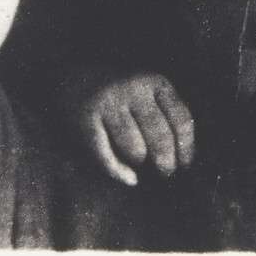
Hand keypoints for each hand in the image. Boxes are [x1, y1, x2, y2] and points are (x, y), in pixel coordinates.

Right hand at [77, 73, 194, 185]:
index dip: (186, 147)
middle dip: (166, 162)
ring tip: (138, 160)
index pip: (181, 119)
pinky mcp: (85, 120)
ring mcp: (108, 103)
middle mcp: (132, 88)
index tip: (184, 164)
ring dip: (139, 160)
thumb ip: (166, 113)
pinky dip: (120, 173)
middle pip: (160, 137)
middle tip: (165, 172)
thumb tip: (183, 157)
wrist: (69, 77)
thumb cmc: (118, 91)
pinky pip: (108, 157)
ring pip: (136, 149)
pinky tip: (130, 178)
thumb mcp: (148, 89)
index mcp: (154, 81)